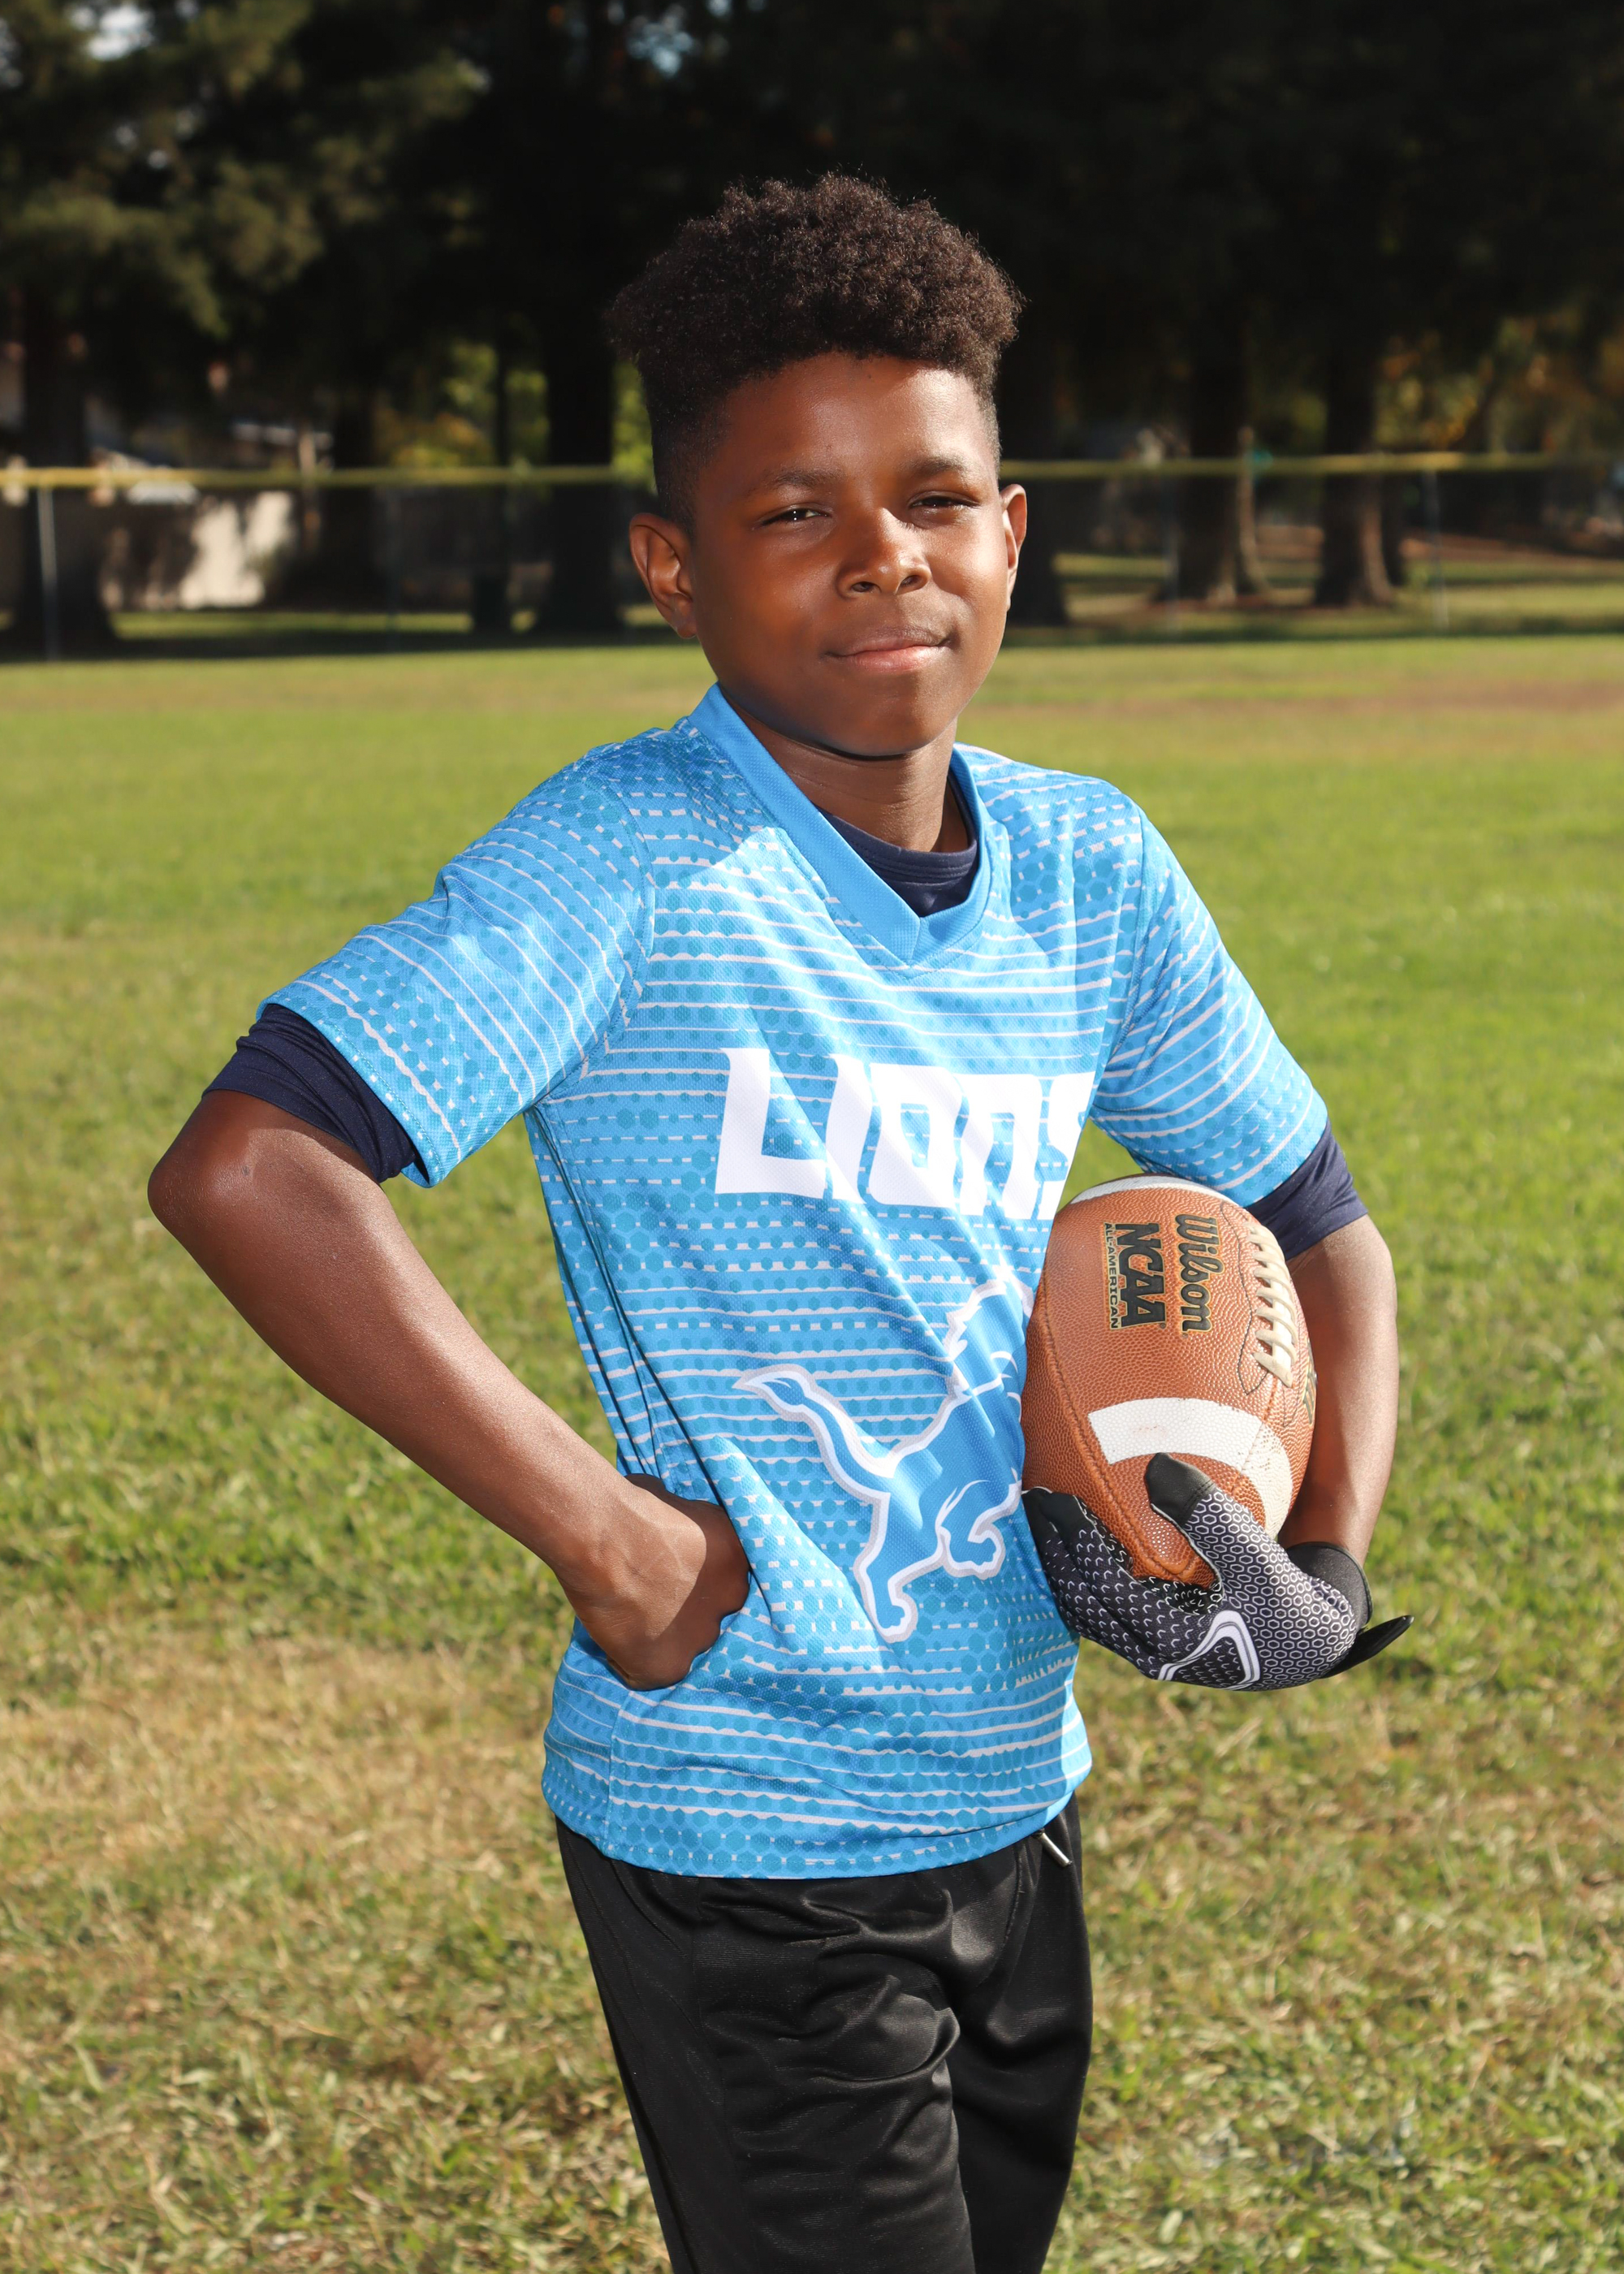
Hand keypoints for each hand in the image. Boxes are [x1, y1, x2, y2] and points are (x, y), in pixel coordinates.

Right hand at [565, 1476, 751, 1690]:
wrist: (606, 1535)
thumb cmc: (636, 1506)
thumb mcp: (687, 1508)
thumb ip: (696, 1534)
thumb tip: (684, 1536)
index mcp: (740, 1565)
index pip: (727, 1587)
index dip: (699, 1587)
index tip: (678, 1582)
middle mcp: (730, 1606)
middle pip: (709, 1620)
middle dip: (684, 1614)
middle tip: (651, 1600)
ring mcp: (700, 1641)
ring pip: (682, 1648)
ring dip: (659, 1637)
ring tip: (627, 1615)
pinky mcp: (667, 1668)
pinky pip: (645, 1673)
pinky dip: (627, 1660)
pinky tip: (612, 1635)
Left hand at [1025, 1454, 1411, 1690]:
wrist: (1310, 1642)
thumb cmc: (1286, 1597)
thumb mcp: (1255, 1555)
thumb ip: (1209, 1514)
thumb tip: (1154, 1464)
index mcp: (1171, 1639)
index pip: (1102, 1587)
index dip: (1072, 1543)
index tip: (1054, 1498)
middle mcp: (1150, 1652)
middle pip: (1080, 1602)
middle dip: (1051, 1554)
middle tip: (1033, 1503)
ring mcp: (1150, 1650)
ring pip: (1088, 1610)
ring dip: (1063, 1566)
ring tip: (1045, 1521)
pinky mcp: (1156, 1640)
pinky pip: (1108, 1606)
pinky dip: (1087, 1573)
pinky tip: (1081, 1536)